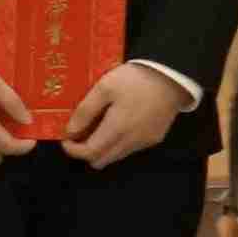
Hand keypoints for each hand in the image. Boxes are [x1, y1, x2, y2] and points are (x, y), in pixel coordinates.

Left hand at [60, 61, 189, 169]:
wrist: (171, 75)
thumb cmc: (135, 79)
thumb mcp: (104, 88)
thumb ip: (85, 111)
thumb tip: (70, 132)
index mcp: (117, 130)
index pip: (89, 153)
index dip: (73, 150)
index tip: (66, 138)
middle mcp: (132, 142)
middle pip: (101, 160)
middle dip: (86, 151)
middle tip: (80, 133)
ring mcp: (145, 142)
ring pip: (116, 156)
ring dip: (102, 148)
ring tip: (97, 126)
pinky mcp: (155, 138)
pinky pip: (130, 149)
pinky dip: (118, 143)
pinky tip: (117, 124)